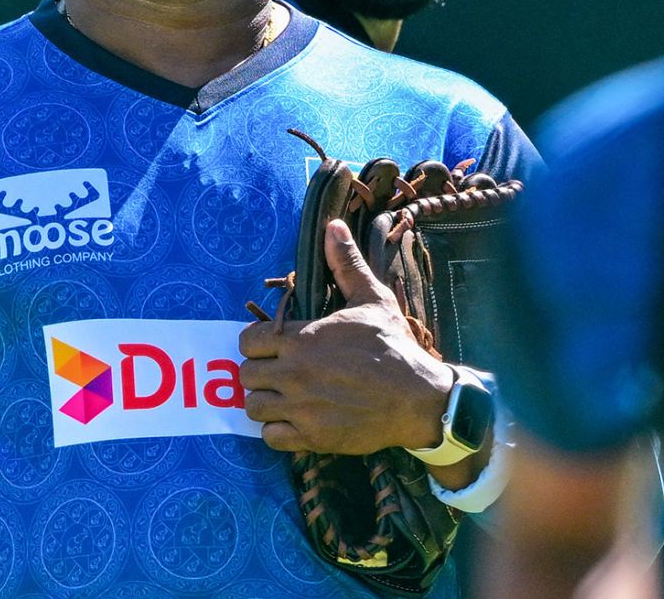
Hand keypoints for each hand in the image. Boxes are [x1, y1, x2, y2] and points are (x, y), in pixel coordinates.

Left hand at [239, 218, 453, 454]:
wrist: (418, 397)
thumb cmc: (393, 346)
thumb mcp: (371, 298)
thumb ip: (346, 264)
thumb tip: (333, 225)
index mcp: (303, 338)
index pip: (248, 340)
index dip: (256, 341)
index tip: (272, 343)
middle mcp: (295, 374)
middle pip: (245, 374)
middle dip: (259, 370)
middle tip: (278, 369)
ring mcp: (301, 408)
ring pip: (253, 407)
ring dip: (265, 401)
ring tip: (283, 395)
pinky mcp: (312, 437)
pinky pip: (270, 438)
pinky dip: (277, 430)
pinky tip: (294, 419)